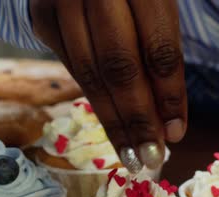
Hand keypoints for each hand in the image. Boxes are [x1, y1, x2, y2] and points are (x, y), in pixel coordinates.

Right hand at [30, 0, 186, 170]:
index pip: (157, 47)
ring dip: (113, 122)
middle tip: (152, 159)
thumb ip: (162, 49)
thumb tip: (169, 121)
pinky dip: (94, 100)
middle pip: (119, 66)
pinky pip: (71, 67)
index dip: (169, 94)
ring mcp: (61, 1)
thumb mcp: (157, 1)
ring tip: (133, 156)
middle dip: (137, 118)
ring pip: (89, 73)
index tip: (177, 133)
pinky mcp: (41, 17)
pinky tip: (112, 126)